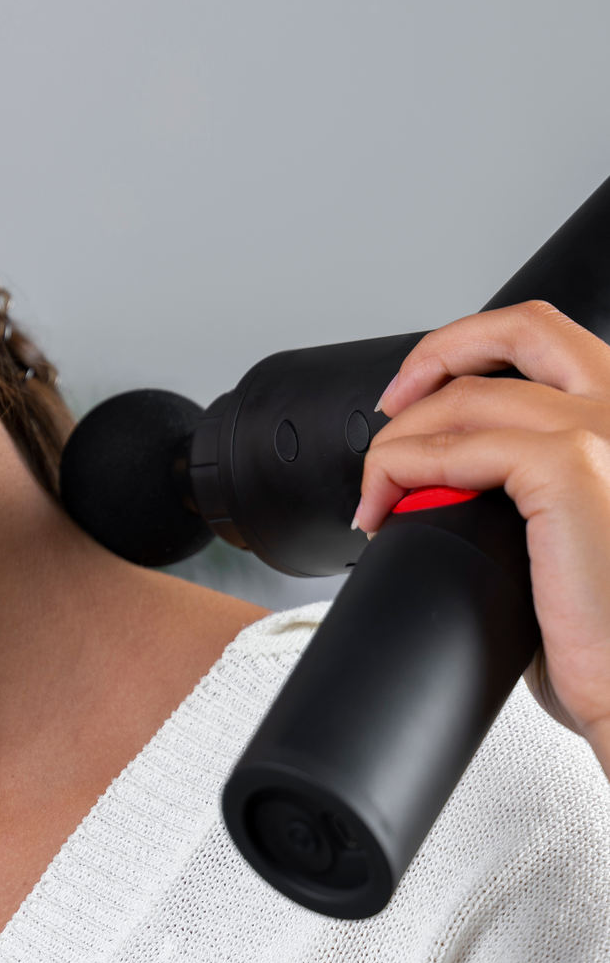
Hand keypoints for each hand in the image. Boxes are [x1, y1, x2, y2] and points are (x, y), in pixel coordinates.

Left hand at [353, 301, 609, 772]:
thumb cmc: (606, 636)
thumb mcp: (568, 538)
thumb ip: (530, 491)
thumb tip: (449, 483)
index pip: (550, 338)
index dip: (470, 351)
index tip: (417, 399)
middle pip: (520, 326)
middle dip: (433, 358)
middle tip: (387, 415)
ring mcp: (609, 433)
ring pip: (468, 394)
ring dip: (399, 437)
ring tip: (377, 491)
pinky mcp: (574, 469)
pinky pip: (455, 447)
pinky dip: (400, 468)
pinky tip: (385, 507)